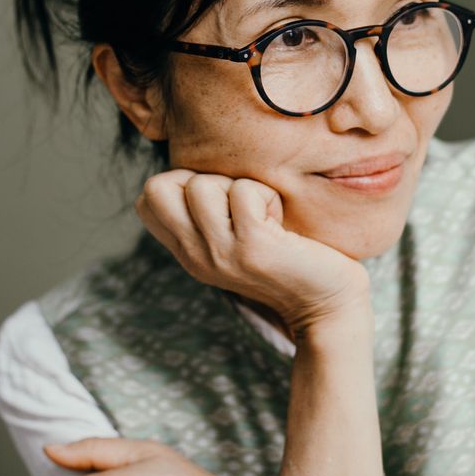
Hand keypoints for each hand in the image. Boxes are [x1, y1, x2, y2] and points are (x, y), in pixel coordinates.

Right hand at [134, 169, 371, 337]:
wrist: (328, 305)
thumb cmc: (290, 260)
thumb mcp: (234, 243)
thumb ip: (210, 217)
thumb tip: (198, 170)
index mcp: (188, 252)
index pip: (146, 200)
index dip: (180, 183)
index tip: (220, 201)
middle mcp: (196, 256)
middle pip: (158, 187)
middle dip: (199, 178)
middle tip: (237, 203)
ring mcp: (222, 253)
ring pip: (201, 185)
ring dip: (239, 186)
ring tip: (263, 214)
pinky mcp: (254, 247)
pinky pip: (245, 191)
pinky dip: (267, 195)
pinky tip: (280, 222)